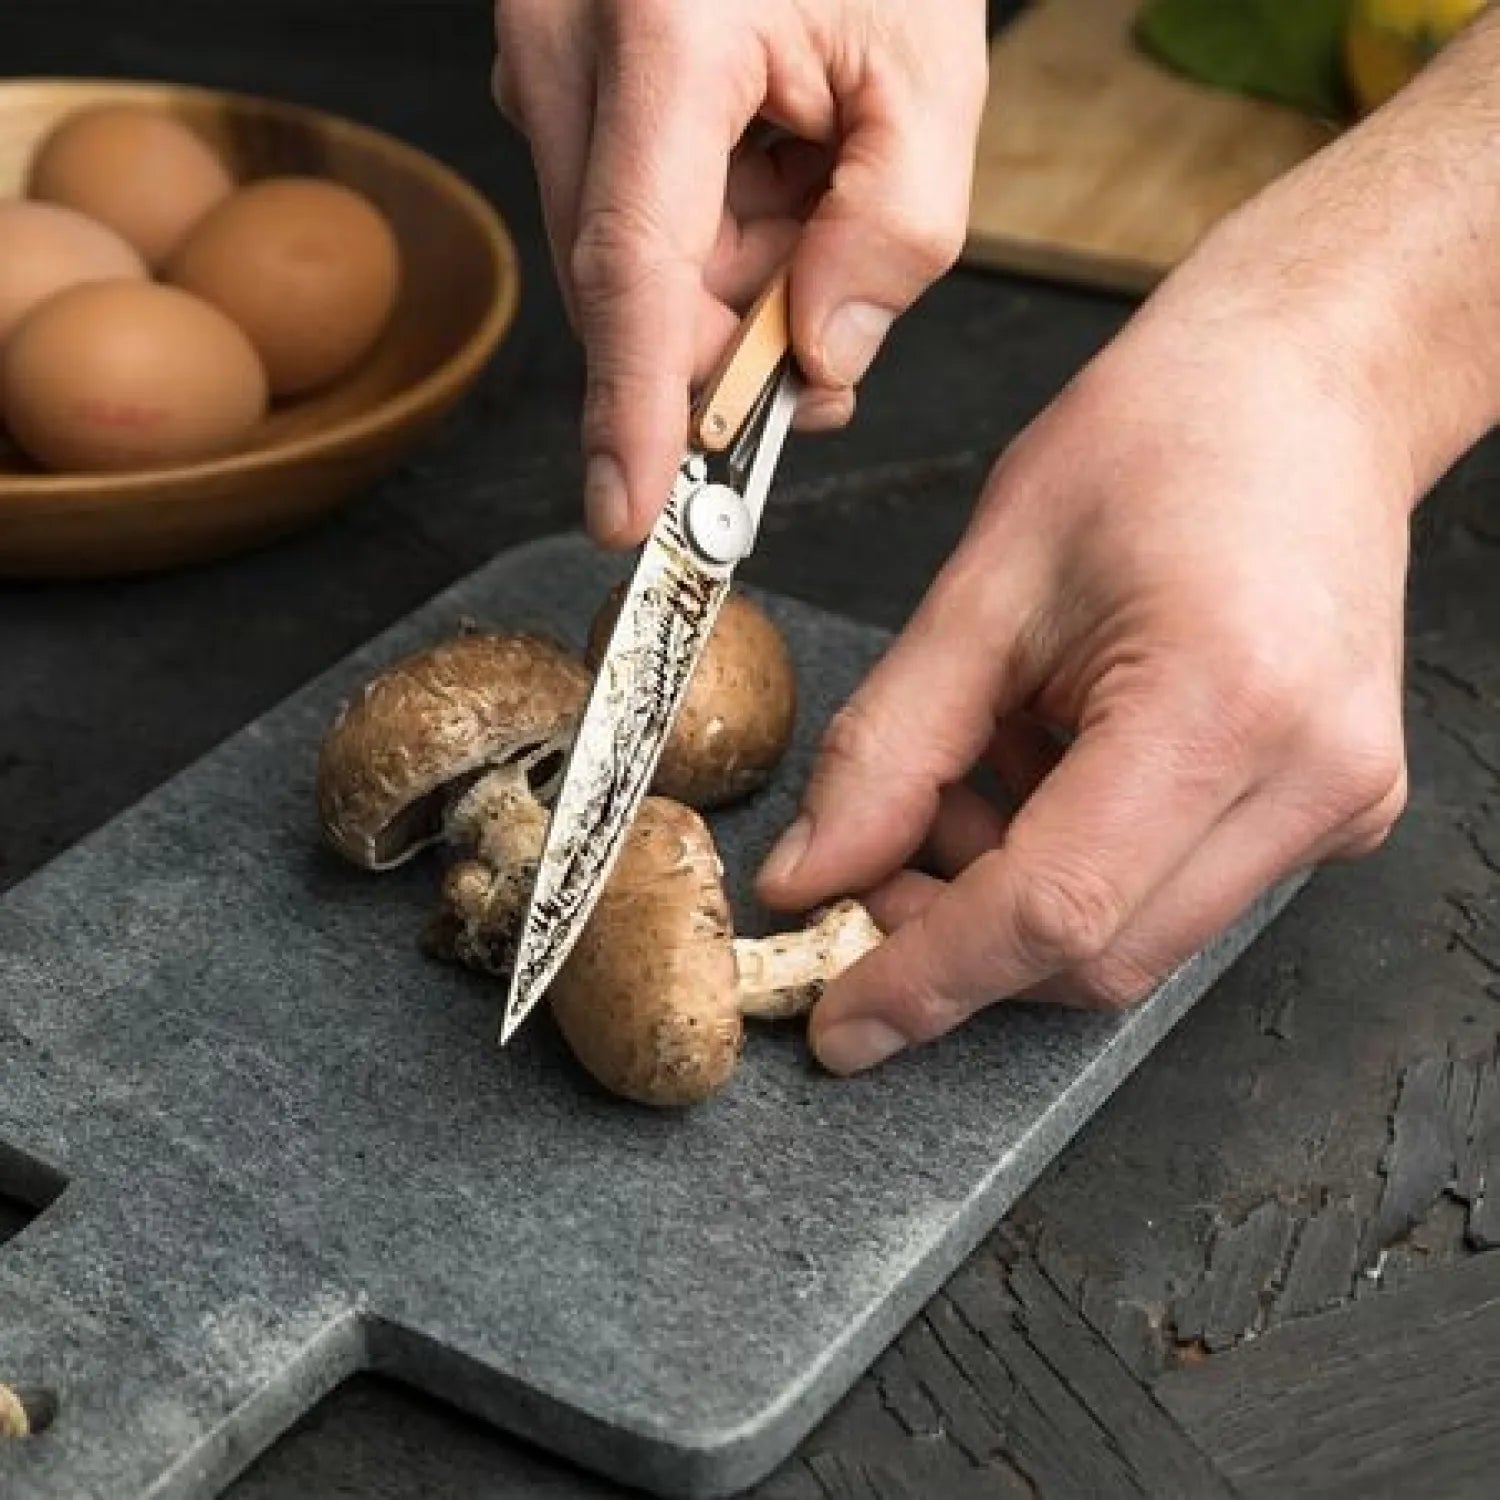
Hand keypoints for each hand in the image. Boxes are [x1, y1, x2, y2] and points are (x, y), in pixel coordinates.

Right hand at [492, 0, 988, 545]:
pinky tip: (757, 172)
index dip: (630, 406)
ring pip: (624, 267)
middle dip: (731, 339)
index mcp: (662, 33)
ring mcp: (541, 65)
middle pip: (629, 287)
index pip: (634, 265)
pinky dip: (701, 238)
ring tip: (802, 189)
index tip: (627, 511)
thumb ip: (897, 231)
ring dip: (725, 280)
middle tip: (824, 315)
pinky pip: (618, 220)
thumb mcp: (930, 66)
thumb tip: (821, 359)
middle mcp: (567, 50)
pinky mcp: (552, 87)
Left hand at [756, 271, 1418, 1074]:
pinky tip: (1040, 772)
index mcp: (1223, 703)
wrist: (1304, 390)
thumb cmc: (1157, 441)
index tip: (838, 1023)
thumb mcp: (985, 585)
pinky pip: (1172, 895)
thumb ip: (889, 751)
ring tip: (976, 771)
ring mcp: (1338, 805)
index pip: (1053, 911)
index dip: (926, 979)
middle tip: (872, 867)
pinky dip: (1074, 866)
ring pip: (1132, 940)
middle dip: (955, 937)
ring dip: (1012, 896)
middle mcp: (1309, 779)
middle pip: (1095, 957)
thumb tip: (812, 876)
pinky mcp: (1332, 810)